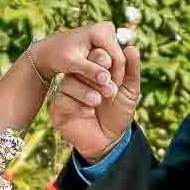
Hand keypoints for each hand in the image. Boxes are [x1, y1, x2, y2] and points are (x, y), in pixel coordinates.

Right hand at [34, 23, 139, 161]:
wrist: (109, 140)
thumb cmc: (118, 113)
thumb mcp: (129, 91)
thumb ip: (131, 71)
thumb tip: (132, 48)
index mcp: (93, 70)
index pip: (93, 54)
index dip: (103, 59)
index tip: (115, 71)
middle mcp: (77, 78)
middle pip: (79, 66)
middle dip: (95, 75)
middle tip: (110, 87)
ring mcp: (66, 92)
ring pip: (68, 82)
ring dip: (86, 91)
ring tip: (99, 101)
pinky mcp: (57, 108)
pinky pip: (62, 100)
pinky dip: (77, 105)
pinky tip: (89, 112)